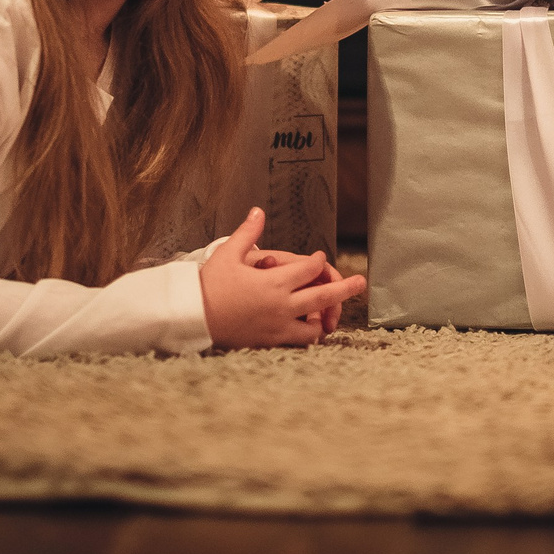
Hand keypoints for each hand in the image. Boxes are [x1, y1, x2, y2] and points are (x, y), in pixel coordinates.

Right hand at [199, 208, 364, 348]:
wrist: (193, 317)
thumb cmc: (209, 284)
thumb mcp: (228, 254)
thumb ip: (248, 232)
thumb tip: (258, 210)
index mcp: (274, 282)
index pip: (310, 269)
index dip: (318, 261)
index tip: (319, 257)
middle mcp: (281, 305)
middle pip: (323, 296)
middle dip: (345, 288)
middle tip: (360, 282)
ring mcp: (277, 326)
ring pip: (314, 326)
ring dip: (324, 318)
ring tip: (332, 314)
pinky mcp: (270, 342)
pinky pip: (297, 342)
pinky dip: (306, 336)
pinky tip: (309, 330)